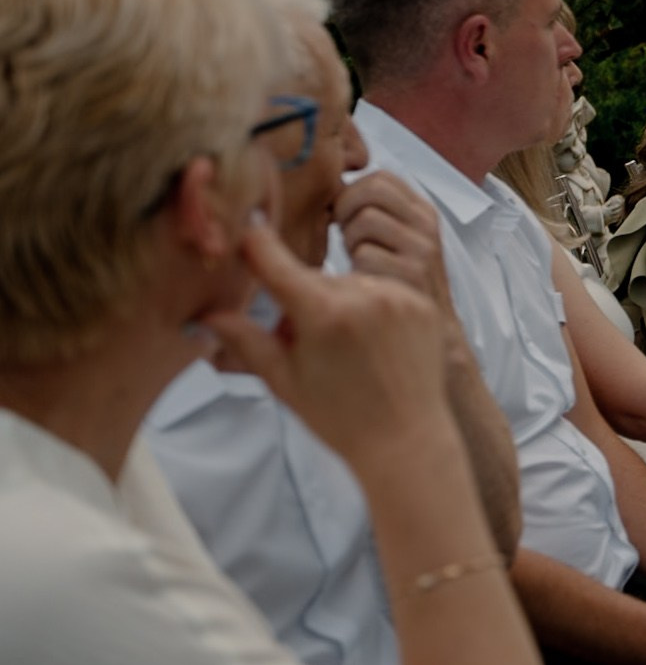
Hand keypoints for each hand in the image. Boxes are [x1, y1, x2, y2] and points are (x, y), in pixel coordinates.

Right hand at [202, 219, 451, 468]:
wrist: (406, 439)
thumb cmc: (339, 418)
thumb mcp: (283, 380)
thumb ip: (244, 339)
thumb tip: (203, 314)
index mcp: (323, 313)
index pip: (273, 260)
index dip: (253, 243)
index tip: (243, 225)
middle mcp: (364, 295)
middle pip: (313, 279)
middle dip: (302, 303)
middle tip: (306, 345)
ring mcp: (399, 296)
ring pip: (349, 283)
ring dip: (339, 304)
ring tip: (346, 350)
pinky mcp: (423, 302)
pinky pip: (384, 290)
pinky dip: (372, 307)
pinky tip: (374, 344)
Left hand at [334, 171, 452, 312]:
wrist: (430, 336)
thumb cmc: (397, 287)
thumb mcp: (397, 241)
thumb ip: (375, 213)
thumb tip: (330, 192)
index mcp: (421, 212)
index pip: (380, 177)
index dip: (350, 193)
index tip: (344, 218)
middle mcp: (426, 226)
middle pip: (372, 190)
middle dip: (345, 210)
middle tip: (343, 237)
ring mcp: (423, 250)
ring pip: (365, 220)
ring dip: (350, 243)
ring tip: (357, 263)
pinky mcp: (414, 275)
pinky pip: (366, 255)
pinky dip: (356, 271)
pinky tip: (364, 285)